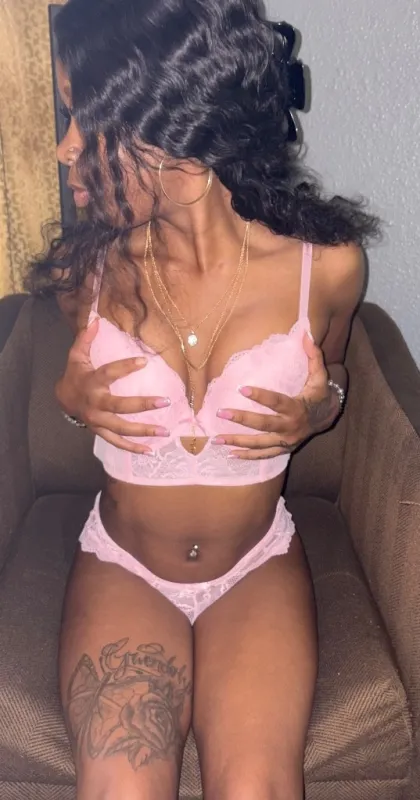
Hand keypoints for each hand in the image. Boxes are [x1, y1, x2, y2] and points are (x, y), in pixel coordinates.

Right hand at [56, 319, 171, 453]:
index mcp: (91, 382)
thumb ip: (86, 339)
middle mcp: (95, 404)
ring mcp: (98, 420)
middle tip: (165, 401)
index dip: (125, 367)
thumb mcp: (76, 356)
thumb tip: (95, 319)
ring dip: (143, 431)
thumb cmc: (75, 375)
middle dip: (142, 405)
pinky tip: (150, 450)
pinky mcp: (101, 431)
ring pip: (121, 428)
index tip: (144, 362)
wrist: (63, 400)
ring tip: (165, 431)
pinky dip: (132, 448)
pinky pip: (117, 443)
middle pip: (119, 406)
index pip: (109, 373)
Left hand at [212, 333, 339, 459]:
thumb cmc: (319, 393)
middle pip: (263, 425)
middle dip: (241, 419)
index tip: (241, 389)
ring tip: (216, 439)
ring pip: (259, 444)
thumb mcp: (320, 375)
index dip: (260, 396)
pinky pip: (263, 455)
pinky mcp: (283, 449)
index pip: (276, 401)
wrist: (328, 417)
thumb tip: (306, 334)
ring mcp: (286, 441)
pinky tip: (229, 454)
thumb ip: (313, 355)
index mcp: (297, 408)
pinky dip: (247, 457)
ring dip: (237, 442)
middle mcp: (290, 427)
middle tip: (221, 412)